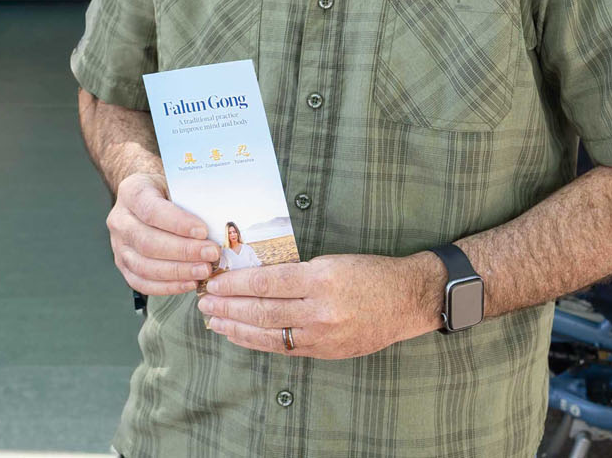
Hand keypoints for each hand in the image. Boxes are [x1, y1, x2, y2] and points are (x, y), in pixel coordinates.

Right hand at [105, 172, 219, 295]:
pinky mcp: (124, 266)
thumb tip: (219, 221)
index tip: (203, 231)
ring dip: (178, 272)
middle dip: (183, 251)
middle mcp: (120, 220)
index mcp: (132, 193)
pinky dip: (168, 286)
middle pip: (148, 242)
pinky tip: (190, 283)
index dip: (178, 223)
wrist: (147, 197)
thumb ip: (191, 198)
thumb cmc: (166, 189)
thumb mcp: (176, 182)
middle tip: (210, 254)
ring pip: (144, 266)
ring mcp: (119, 246)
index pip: (152, 211)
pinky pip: (142, 283)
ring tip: (204, 270)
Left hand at [198, 253, 444, 359]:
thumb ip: (297, 273)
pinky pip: (284, 347)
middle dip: (228, 306)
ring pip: (269, 332)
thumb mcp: (333, 261)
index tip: (215, 282)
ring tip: (213, 321)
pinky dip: (258, 341)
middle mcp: (321, 309)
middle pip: (263, 309)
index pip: (267, 281)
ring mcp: (323, 334)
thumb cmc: (371, 273)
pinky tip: (240, 335)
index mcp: (322, 278)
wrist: (407, 299)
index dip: (236, 284)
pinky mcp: (326, 350)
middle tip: (204, 302)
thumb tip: (256, 278)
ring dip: (236, 327)